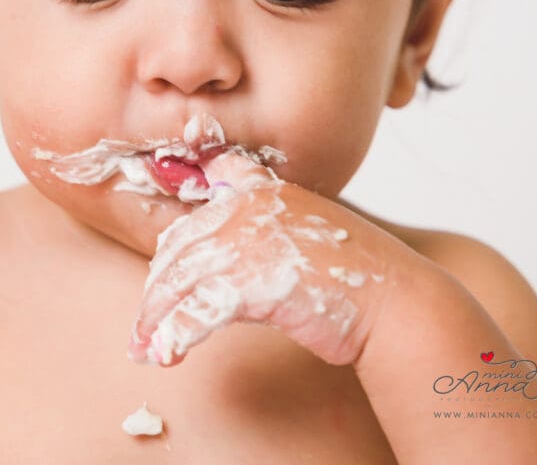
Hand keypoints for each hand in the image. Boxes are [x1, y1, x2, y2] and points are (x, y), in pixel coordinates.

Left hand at [126, 148, 405, 368]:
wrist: (393, 299)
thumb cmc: (351, 273)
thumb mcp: (303, 229)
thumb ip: (261, 227)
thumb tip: (215, 254)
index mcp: (263, 187)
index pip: (205, 182)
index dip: (176, 197)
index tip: (151, 216)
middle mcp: (249, 207)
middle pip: (180, 244)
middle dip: (157, 287)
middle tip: (144, 320)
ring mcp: (249, 241)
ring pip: (179, 279)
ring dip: (155, 317)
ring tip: (144, 347)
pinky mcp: (252, 282)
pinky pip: (197, 311)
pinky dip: (175, 336)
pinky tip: (167, 354)